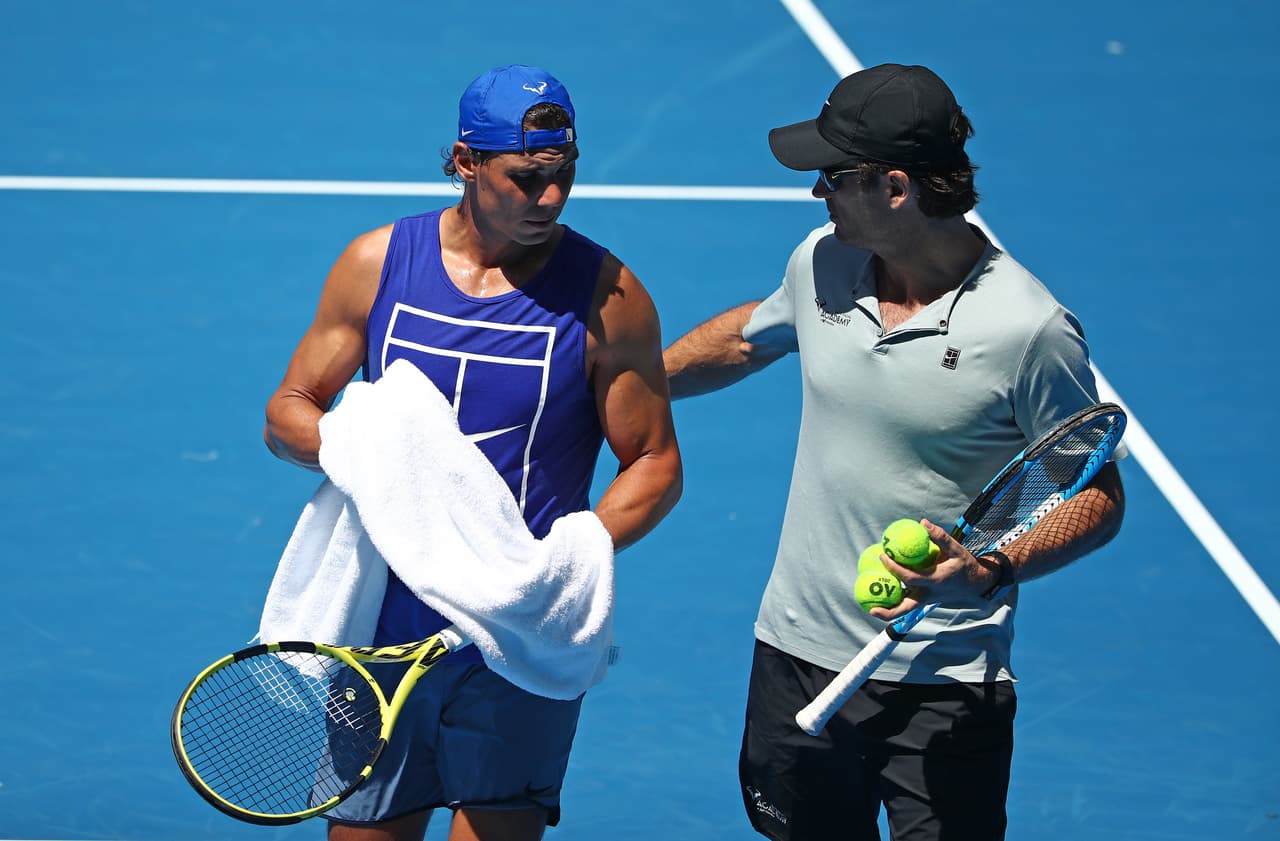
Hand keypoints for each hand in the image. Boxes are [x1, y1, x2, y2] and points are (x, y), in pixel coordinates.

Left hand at [866, 519, 996, 619]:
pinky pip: (907, 603)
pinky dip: (895, 602)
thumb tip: (922, 523)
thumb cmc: (964, 565)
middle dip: (889, 611)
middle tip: (871, 608)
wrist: (976, 583)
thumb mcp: (957, 549)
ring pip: (905, 609)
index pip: (910, 577)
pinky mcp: (925, 600)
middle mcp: (929, 594)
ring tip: (870, 607)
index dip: (894, 568)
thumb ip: (940, 537)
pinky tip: (882, 595)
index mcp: (936, 581)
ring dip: (889, 611)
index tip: (882, 556)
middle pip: (906, 608)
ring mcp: (926, 600)